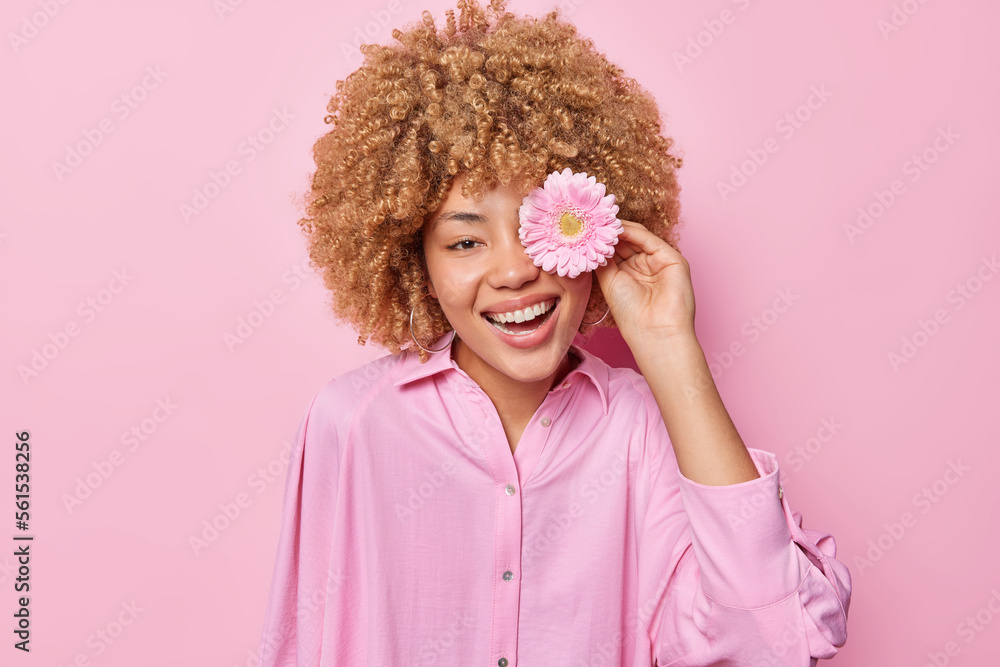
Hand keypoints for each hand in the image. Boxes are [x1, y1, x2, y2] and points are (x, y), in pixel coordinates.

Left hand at [593, 219, 696, 342]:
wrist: (655, 332)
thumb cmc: (631, 315)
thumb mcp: (609, 282)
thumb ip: (603, 259)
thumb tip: (591, 239)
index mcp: (630, 274)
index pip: (615, 250)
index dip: (601, 239)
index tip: (583, 229)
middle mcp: (644, 266)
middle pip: (625, 241)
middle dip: (608, 231)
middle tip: (589, 220)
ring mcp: (659, 261)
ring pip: (637, 237)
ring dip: (618, 229)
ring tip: (599, 221)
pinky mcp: (672, 258)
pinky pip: (649, 239)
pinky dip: (631, 231)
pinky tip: (615, 229)